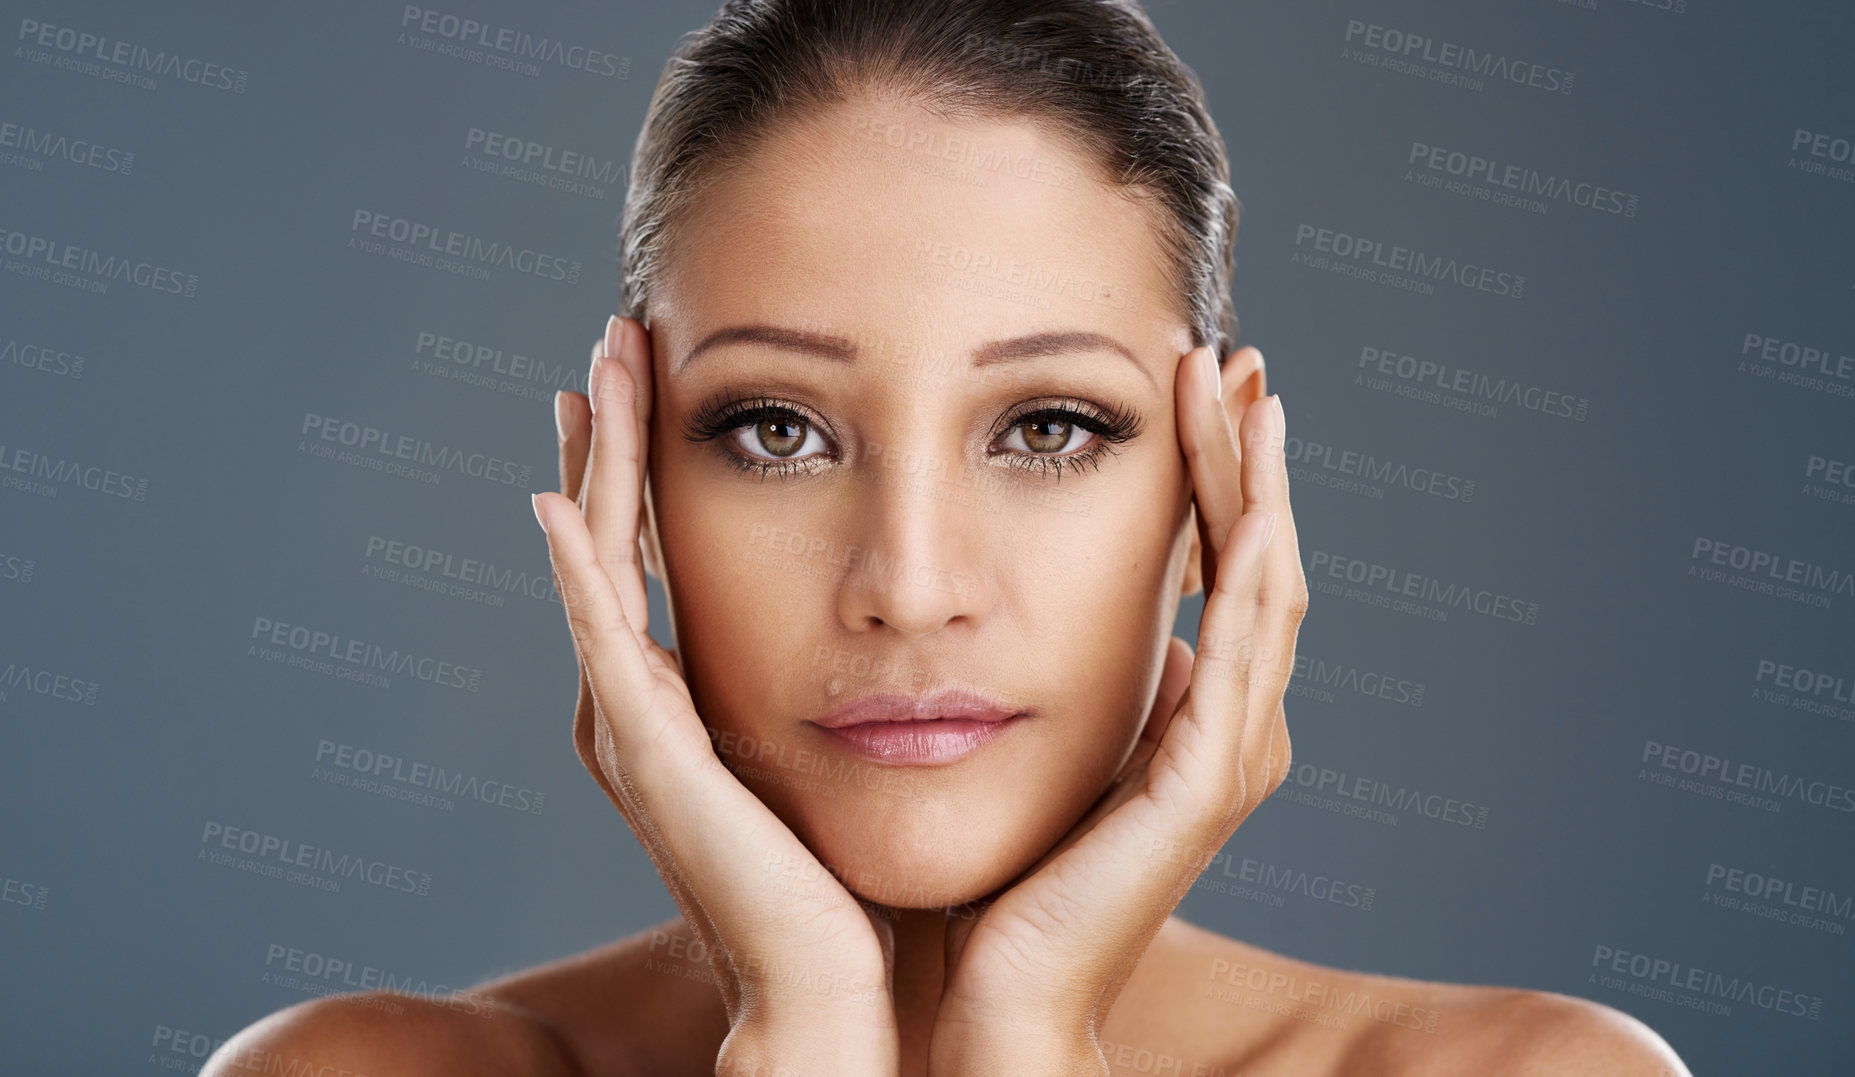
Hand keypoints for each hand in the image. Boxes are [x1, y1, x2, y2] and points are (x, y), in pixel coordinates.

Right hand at [536, 316, 900, 1075]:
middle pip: (614, 539)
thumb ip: (850, 685)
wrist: (839, 986)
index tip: (666, 377)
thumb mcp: (845, 750)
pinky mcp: (647, 752)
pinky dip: (578, 568)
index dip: (653, 464)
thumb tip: (919, 625)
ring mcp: (637, 726)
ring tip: (601, 367)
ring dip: (598, 462)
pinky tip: (563, 499)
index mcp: (689, 702)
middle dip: (616, 435)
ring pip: (599, 564)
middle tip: (618, 337)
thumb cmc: (855, 880)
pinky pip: (603, 637)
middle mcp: (645, 706)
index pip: (659, 553)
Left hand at [927, 345, 1307, 1074]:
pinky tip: (1241, 486)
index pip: (1222, 570)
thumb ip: (1090, 692)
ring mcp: (1229, 752)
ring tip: (1238, 383)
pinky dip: (1249, 554)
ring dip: (1254, 477)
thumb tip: (1112, 633)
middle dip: (1246, 453)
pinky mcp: (1207, 778)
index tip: (1195, 387)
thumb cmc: (1007, 884)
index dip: (1216, 476)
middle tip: (1234, 354)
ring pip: (1267, 580)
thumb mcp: (1049, 753)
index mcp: (1196, 721)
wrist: (1001, 1000)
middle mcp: (1232, 729)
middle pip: (1259, 557)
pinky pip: (1245, 639)